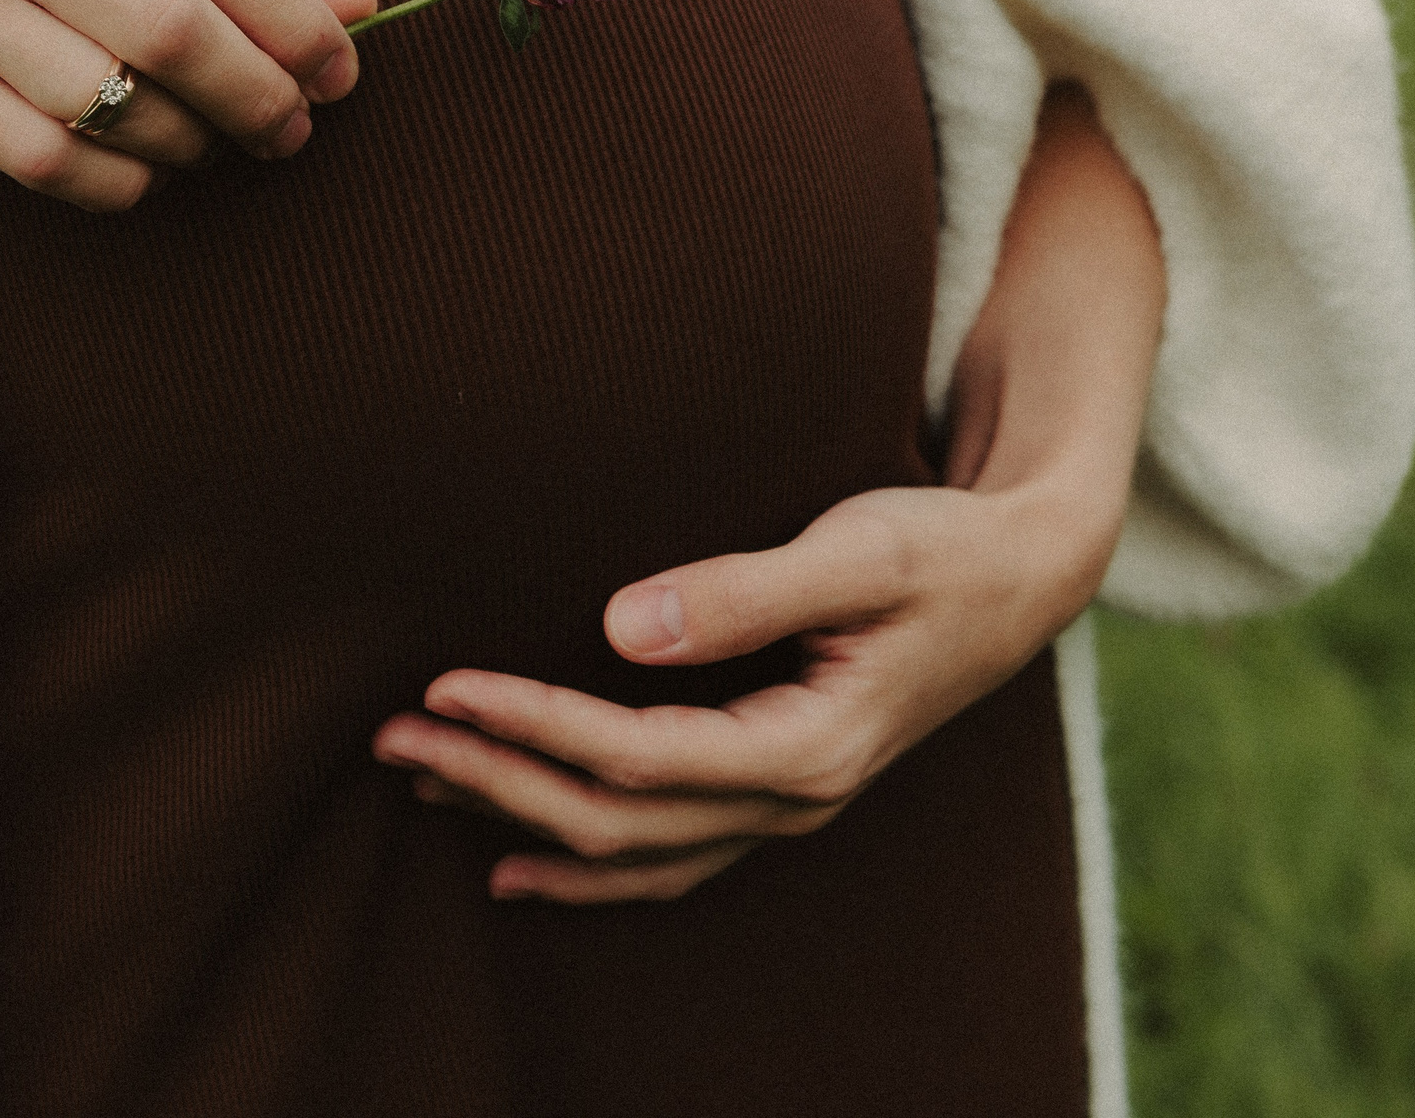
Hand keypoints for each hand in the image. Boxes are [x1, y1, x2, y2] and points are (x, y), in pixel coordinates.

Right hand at [0, 0, 378, 210]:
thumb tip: (354, 1)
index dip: (296, 21)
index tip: (339, 67)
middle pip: (171, 34)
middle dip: (259, 95)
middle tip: (291, 124)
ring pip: (111, 107)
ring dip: (192, 144)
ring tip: (215, 141)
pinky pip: (47, 161)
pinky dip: (119, 182)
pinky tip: (139, 169)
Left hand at [371, 82, 1165, 902]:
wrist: (1022, 576)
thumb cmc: (940, 546)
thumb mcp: (858, 549)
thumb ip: (745, 590)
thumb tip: (619, 624)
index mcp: (809, 745)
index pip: (637, 757)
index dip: (533, 726)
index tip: (445, 688)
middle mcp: (794, 798)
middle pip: (615, 820)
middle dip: (496, 779)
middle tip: (391, 736)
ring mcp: (785, 807)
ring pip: (633, 853)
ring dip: (522, 821)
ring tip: (420, 785)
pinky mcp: (775, 790)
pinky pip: (668, 858)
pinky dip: (588, 868)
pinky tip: (516, 865)